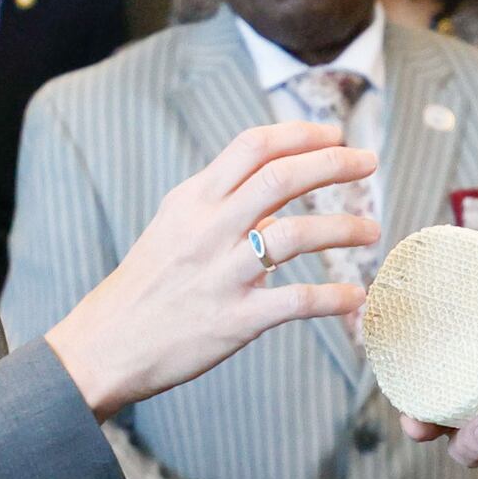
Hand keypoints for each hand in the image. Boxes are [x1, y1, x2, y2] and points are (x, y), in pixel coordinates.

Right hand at [44, 123, 379, 415]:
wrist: (105, 345)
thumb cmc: (147, 285)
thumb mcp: (173, 227)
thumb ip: (221, 203)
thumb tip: (276, 187)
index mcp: (193, 200)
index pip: (252, 147)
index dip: (300, 135)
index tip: (334, 134)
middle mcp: (208, 229)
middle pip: (281, 177)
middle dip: (333, 163)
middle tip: (368, 161)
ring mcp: (222, 274)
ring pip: (296, 235)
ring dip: (343, 228)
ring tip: (372, 230)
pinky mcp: (234, 319)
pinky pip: (296, 302)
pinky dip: (333, 297)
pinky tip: (356, 295)